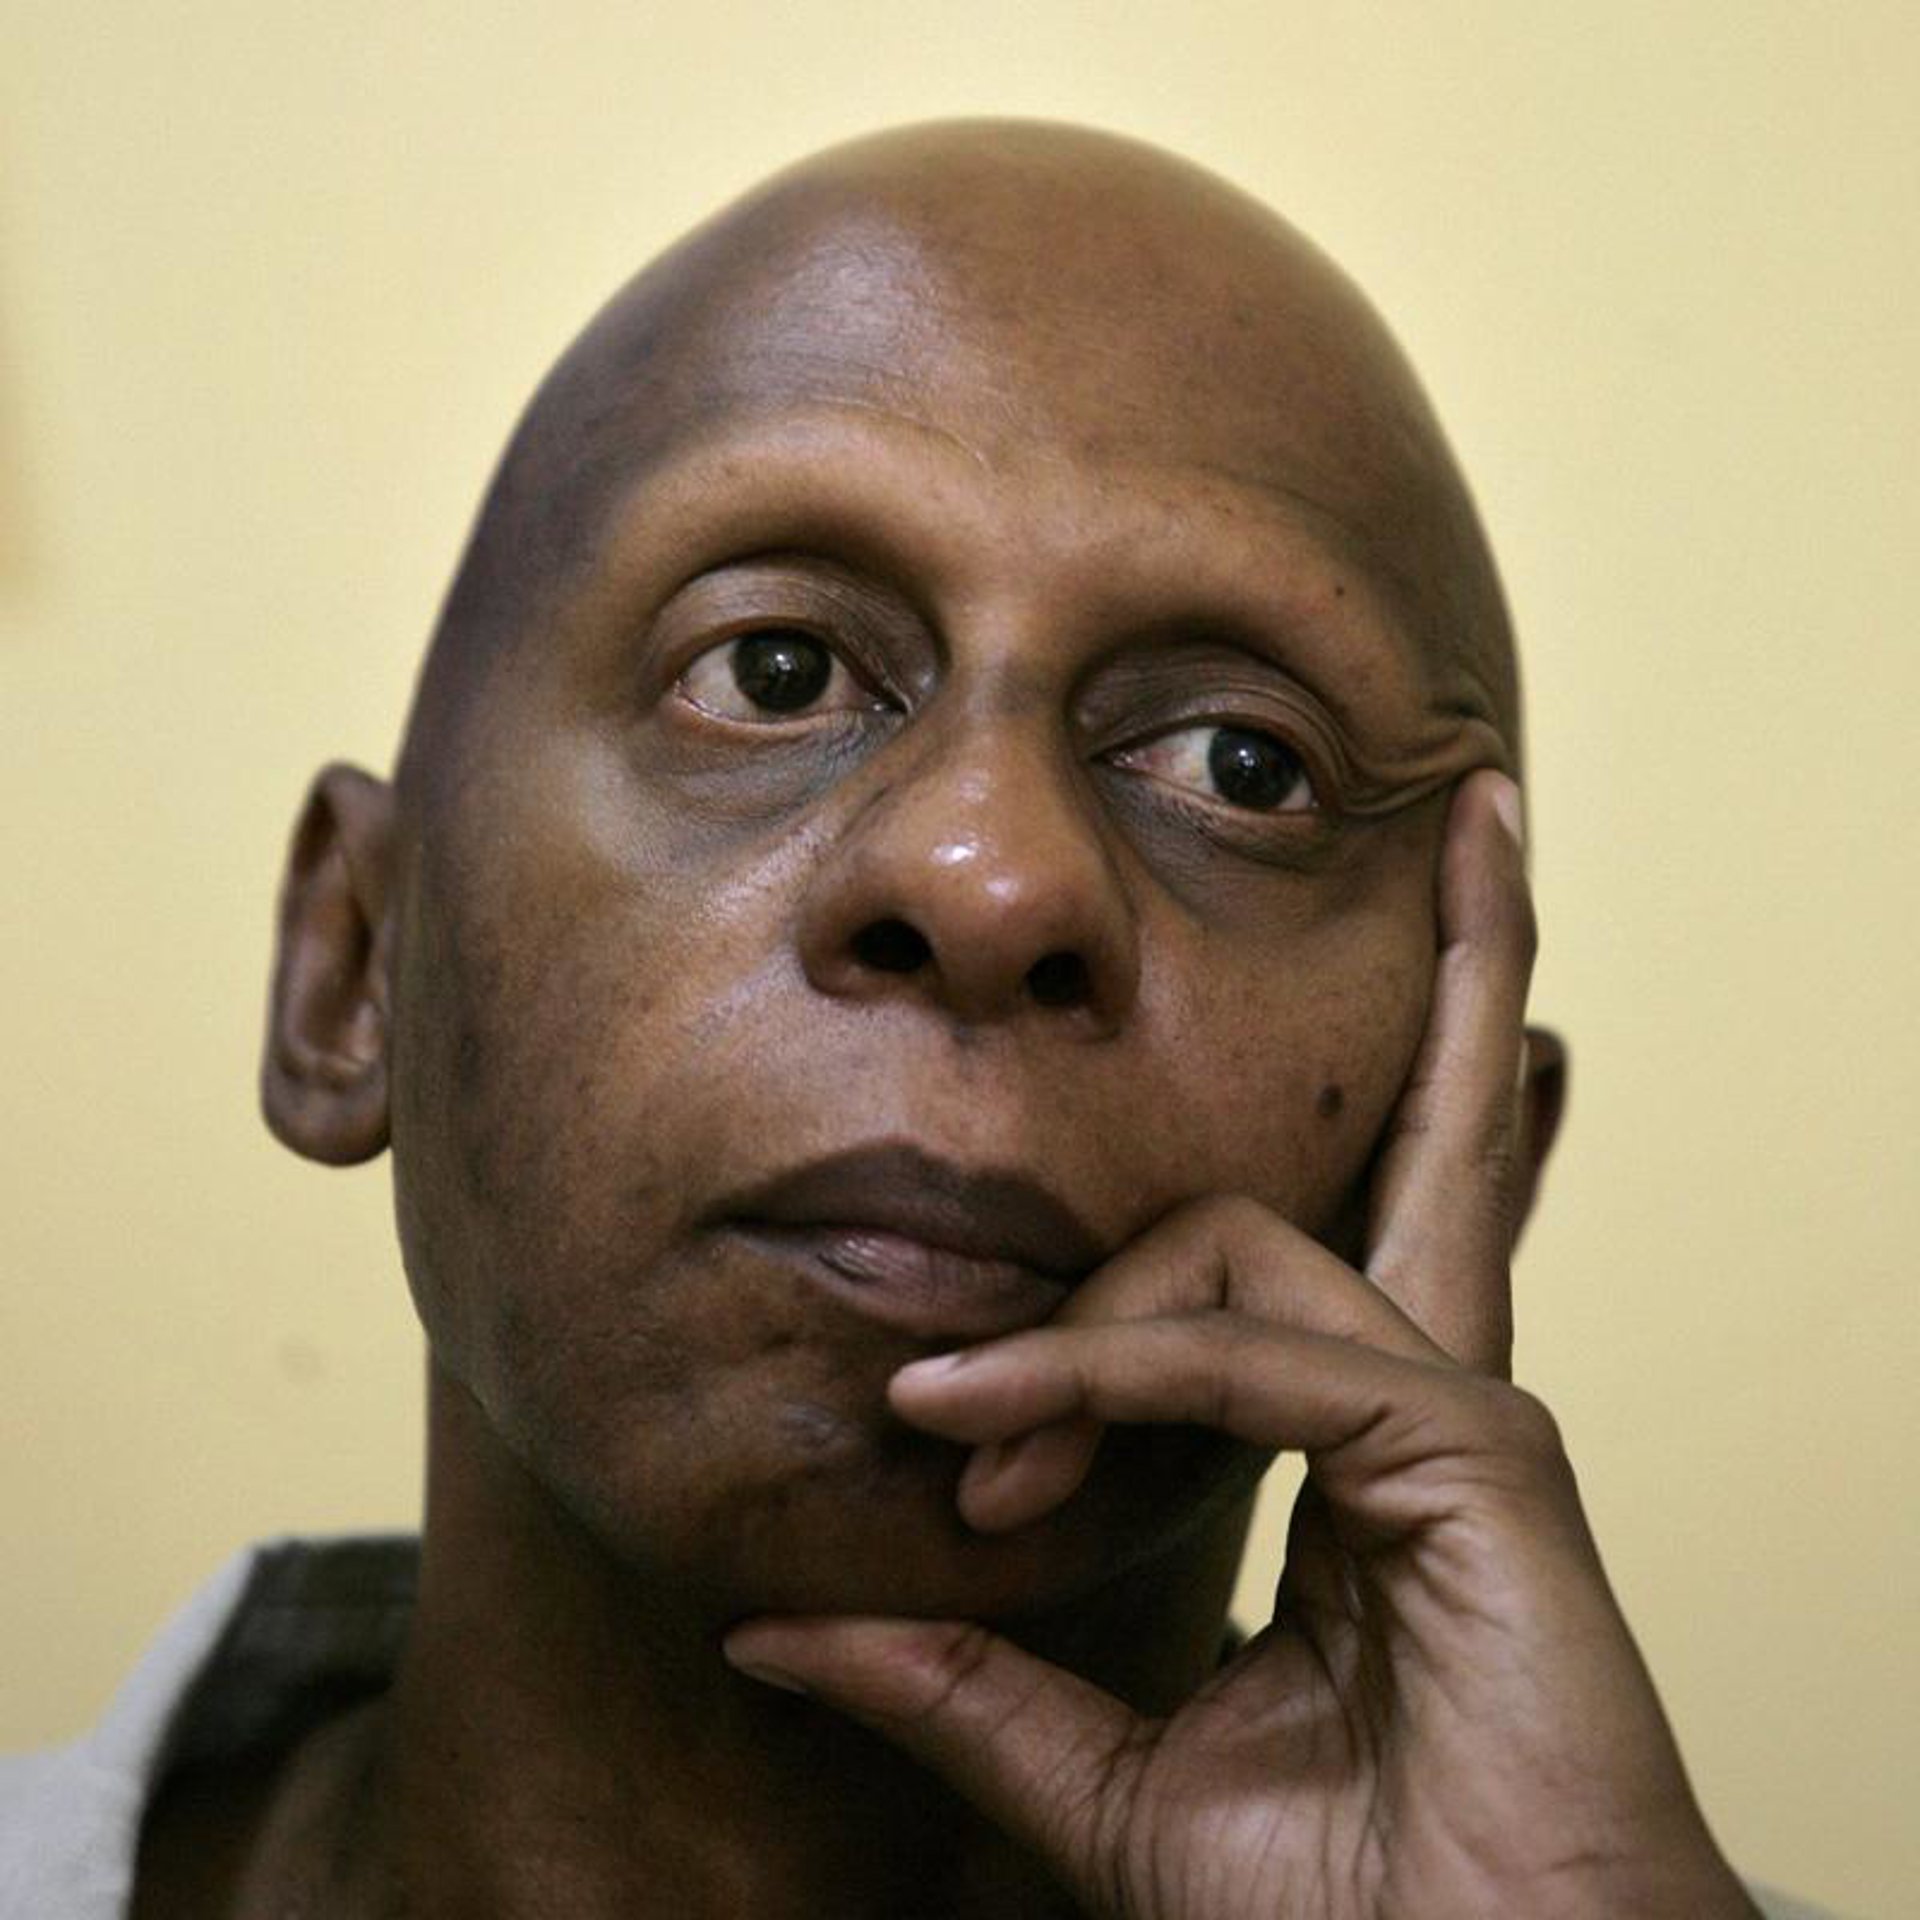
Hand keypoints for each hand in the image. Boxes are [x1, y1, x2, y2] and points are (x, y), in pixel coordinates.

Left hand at [724, 773, 1755, 1919]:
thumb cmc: (1330, 1906)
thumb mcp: (1095, 1773)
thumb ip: (957, 1678)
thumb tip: (780, 1621)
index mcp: (1361, 1425)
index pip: (1341, 1222)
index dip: (1168, 1238)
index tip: (949, 1421)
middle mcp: (1427, 1374)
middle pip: (1442, 1121)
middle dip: (1463, 957)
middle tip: (1473, 810)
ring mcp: (1456, 1399)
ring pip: (1251, 1232)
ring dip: (1070, 1345)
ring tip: (959, 1454)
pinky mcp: (1476, 1447)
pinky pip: (1255, 1348)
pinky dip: (1110, 1381)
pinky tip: (997, 1439)